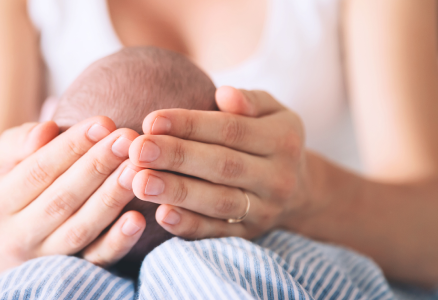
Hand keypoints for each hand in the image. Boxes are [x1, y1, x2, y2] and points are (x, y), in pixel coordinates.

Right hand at [0, 118, 145, 266]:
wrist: (9, 233)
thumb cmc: (14, 180)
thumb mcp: (4, 156)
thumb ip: (21, 140)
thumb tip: (46, 130)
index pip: (39, 170)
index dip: (72, 146)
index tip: (103, 123)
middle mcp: (15, 236)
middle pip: (62, 198)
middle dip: (97, 166)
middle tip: (127, 140)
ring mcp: (44, 257)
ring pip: (81, 228)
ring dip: (111, 198)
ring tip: (136, 169)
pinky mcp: (72, 271)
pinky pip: (96, 260)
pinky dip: (118, 241)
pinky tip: (139, 219)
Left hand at [129, 86, 313, 239]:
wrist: (300, 191)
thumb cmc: (269, 138)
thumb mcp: (272, 111)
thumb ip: (250, 99)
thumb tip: (224, 95)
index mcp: (282, 139)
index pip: (231, 130)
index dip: (190, 125)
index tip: (150, 121)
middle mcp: (278, 177)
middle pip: (223, 166)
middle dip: (177, 157)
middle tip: (137, 150)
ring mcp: (265, 210)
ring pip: (218, 202)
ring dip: (177, 192)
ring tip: (140, 181)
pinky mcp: (249, 235)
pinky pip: (218, 233)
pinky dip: (189, 225)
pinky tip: (161, 215)